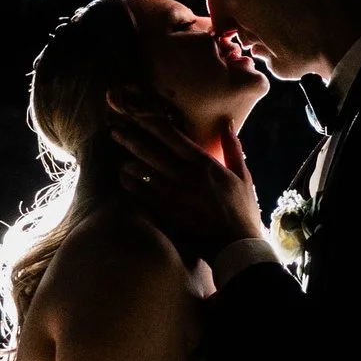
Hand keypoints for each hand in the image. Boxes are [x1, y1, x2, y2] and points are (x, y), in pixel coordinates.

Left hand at [107, 92, 263, 259]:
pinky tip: (123, 178)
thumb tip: (226, 122)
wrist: (237, 244)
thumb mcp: (243, 175)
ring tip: (118, 155)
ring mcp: (176, 196)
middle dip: (134, 140)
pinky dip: (132, 185)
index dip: (155, 126)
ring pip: (146, 174)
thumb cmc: (242, 209)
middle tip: (117, 131)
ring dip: (130, 162)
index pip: (175, 139)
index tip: (140, 116)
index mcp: (206, 165)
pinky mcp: (169, 213)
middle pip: (154, 154)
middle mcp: (187, 177)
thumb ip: (232, 147)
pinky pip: (145, 196)